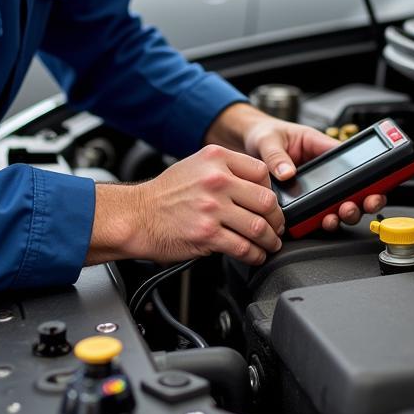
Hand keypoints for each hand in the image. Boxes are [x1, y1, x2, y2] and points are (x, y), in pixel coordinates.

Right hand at [87, 145, 283, 266]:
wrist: (136, 216)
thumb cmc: (164, 194)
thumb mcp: (195, 166)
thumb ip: (225, 170)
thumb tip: (256, 187)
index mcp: (215, 158)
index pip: (262, 171)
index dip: (271, 190)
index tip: (270, 202)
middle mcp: (216, 180)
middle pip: (267, 200)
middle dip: (277, 219)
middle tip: (277, 227)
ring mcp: (212, 208)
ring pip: (258, 226)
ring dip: (269, 240)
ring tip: (269, 244)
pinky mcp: (207, 234)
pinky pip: (243, 248)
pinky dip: (254, 255)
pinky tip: (254, 255)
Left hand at [206, 103, 386, 230]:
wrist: (246, 144)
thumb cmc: (263, 134)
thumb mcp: (269, 140)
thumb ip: (276, 156)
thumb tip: (286, 172)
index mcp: (320, 148)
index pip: (351, 161)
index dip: (367, 175)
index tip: (372, 186)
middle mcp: (322, 169)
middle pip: (352, 187)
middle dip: (361, 199)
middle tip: (356, 205)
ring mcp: (314, 187)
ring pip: (339, 203)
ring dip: (344, 212)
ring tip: (338, 216)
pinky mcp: (303, 201)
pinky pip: (318, 214)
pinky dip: (322, 221)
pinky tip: (321, 223)